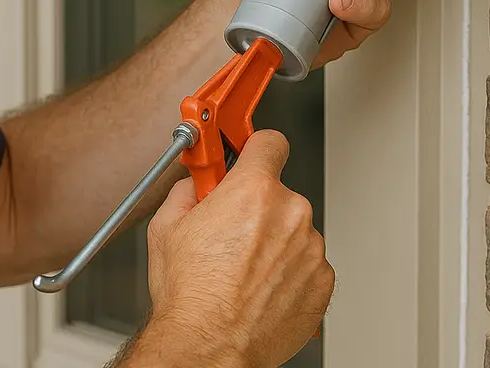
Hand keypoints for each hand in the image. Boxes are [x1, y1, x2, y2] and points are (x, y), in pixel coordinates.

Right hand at [131, 131, 332, 367]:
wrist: (210, 347)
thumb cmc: (191, 296)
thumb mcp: (167, 226)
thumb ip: (187, 189)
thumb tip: (195, 183)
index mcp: (254, 190)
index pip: (270, 142)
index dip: (255, 148)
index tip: (249, 155)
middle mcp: (290, 212)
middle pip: (277, 191)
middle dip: (256, 205)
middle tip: (230, 231)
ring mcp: (310, 247)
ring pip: (293, 228)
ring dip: (274, 240)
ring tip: (242, 269)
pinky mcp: (322, 280)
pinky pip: (306, 262)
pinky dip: (288, 270)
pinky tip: (260, 286)